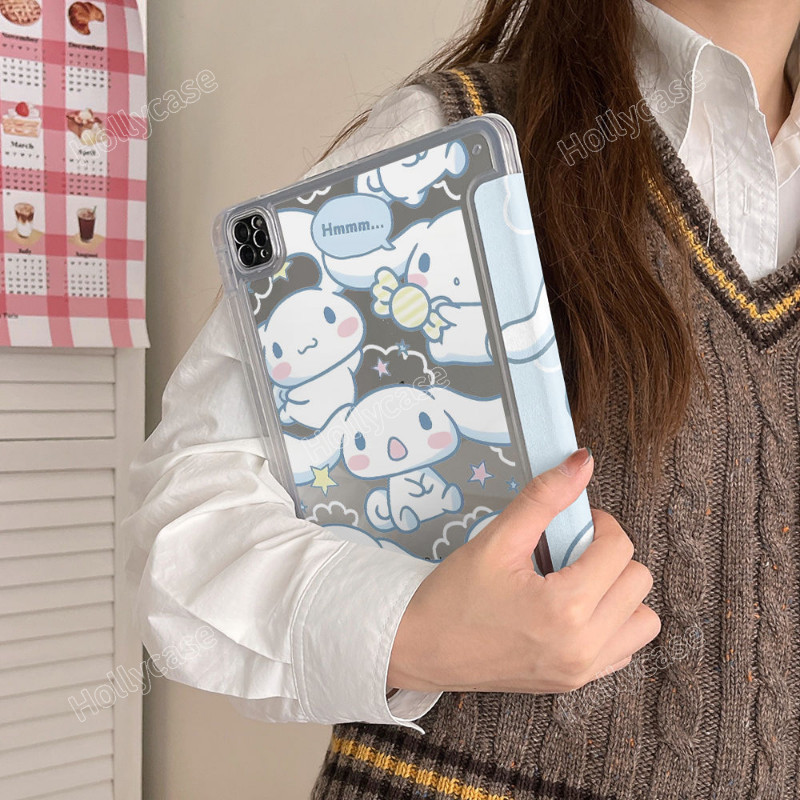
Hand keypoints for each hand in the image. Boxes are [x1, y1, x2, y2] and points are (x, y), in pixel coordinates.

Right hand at [386, 448, 659, 694]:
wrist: (419, 649)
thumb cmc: (451, 597)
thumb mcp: (496, 539)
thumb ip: (544, 496)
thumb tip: (583, 461)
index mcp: (565, 608)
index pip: (619, 550)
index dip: (599, 525)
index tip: (572, 524)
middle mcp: (583, 646)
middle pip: (638, 582)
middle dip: (610, 556)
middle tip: (571, 550)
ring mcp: (581, 670)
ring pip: (643, 621)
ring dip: (620, 592)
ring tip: (579, 581)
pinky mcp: (574, 682)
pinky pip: (623, 650)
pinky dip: (611, 625)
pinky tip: (574, 611)